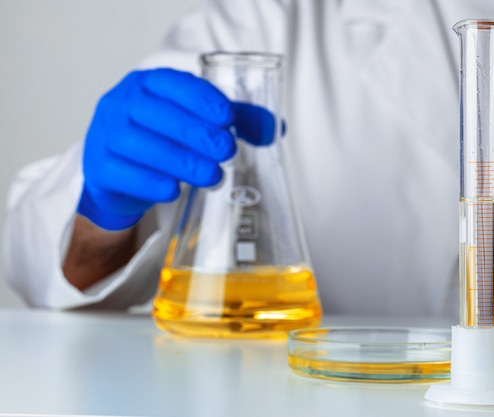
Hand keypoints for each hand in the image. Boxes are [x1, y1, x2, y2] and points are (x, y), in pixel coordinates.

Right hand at [78, 68, 276, 229]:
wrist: (119, 176)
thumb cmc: (164, 142)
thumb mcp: (195, 124)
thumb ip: (235, 121)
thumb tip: (275, 129)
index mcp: (147, 85)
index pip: (173, 83)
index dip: (201, 99)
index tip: (228, 119)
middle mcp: (120, 104)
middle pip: (158, 115)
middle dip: (197, 134)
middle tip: (227, 152)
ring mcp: (104, 136)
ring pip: (140, 145)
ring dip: (181, 162)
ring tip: (212, 176)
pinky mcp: (98, 168)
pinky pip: (123, 174)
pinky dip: (153, 183)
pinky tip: (175, 190)